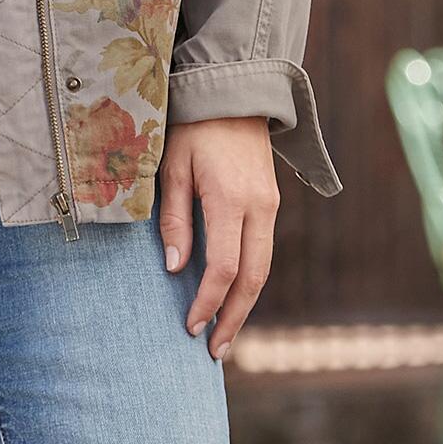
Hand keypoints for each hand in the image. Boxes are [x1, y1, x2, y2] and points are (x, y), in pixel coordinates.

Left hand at [156, 116, 279, 360]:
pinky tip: (232, 302)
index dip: (208, 302)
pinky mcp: (270, 205)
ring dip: (243, 307)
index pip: (224, 267)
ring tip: (223, 338)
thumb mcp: (171, 168)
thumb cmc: (192, 127)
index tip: (191, 328)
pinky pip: (262, 254)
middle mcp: (260, 208)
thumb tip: (174, 268)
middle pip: (253, 278)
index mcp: (232, 200)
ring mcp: (270, 206)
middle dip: (233, 318)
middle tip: (213, 353)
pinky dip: (248, 284)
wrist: (233, 90)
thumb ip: (173, 218)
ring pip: (263, 269)